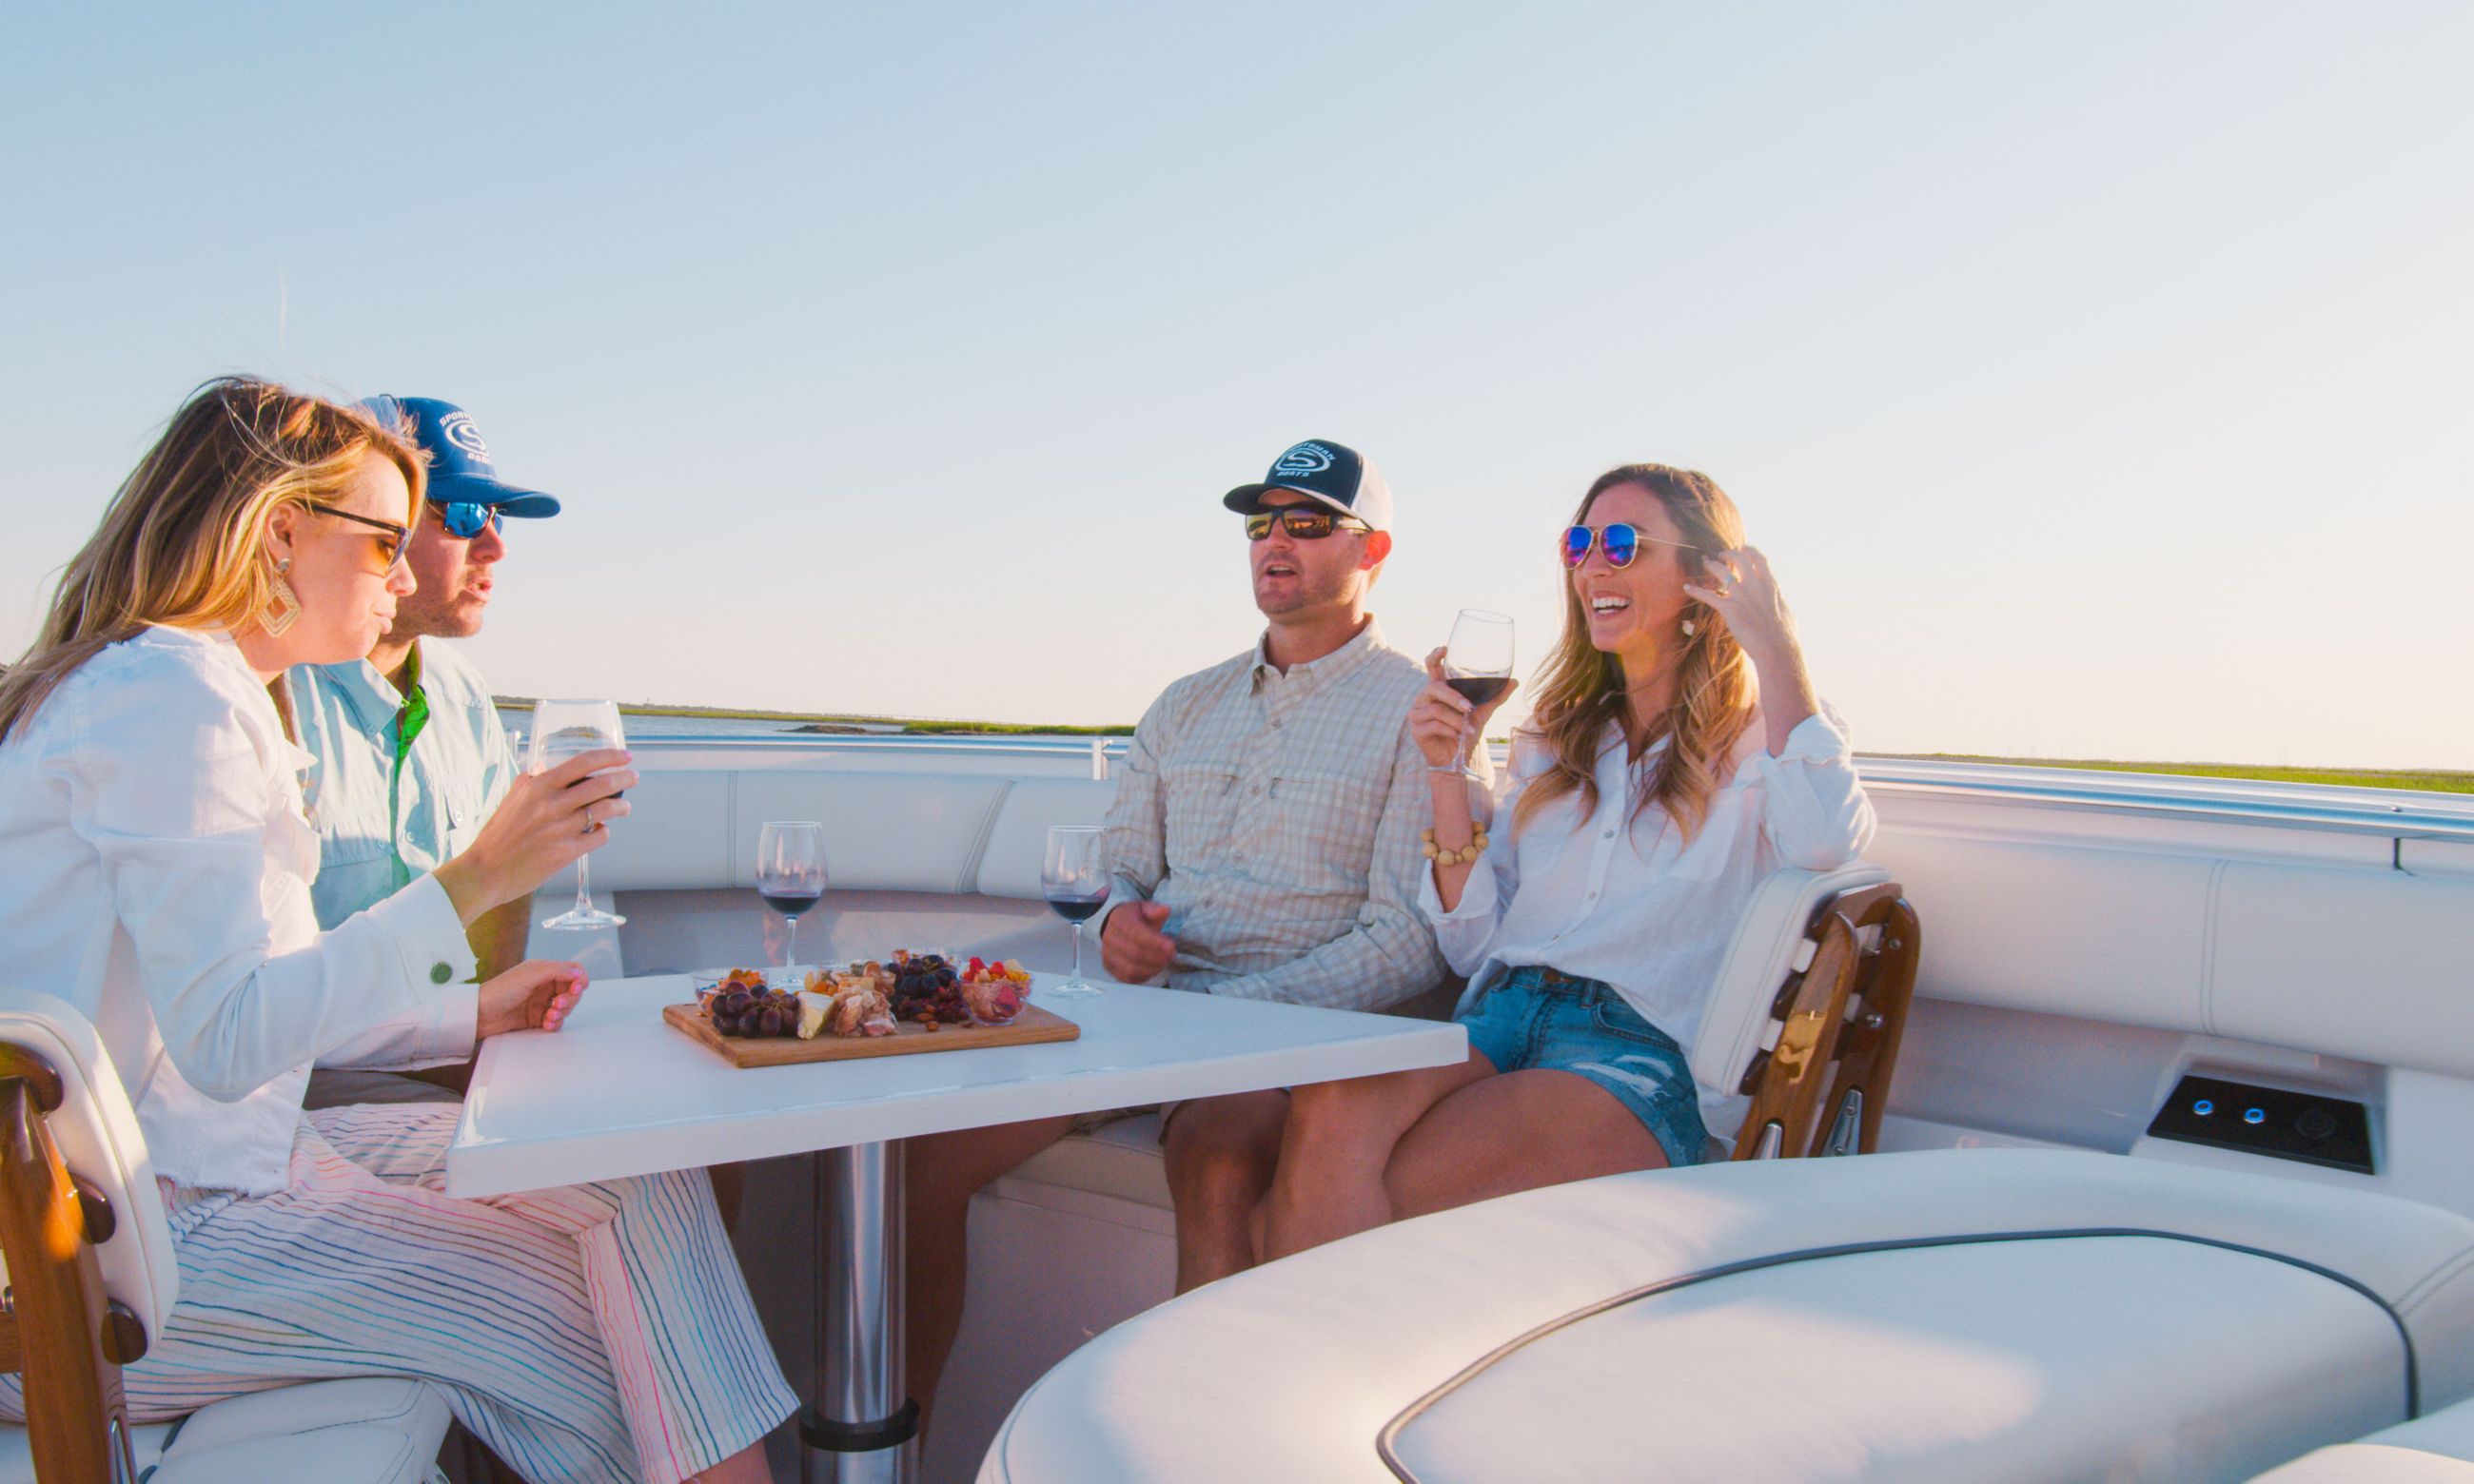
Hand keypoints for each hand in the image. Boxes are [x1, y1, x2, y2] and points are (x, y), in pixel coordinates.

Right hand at [438, 749, 636, 919]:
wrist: (485, 872)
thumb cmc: (497, 836)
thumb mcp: (511, 799)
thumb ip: (530, 782)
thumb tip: (544, 768)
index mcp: (538, 787)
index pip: (583, 763)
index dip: (609, 757)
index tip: (625, 756)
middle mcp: (552, 804)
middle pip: (601, 785)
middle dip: (624, 779)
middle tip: (633, 778)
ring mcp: (560, 829)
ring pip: (605, 810)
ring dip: (620, 806)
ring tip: (624, 807)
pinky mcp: (566, 852)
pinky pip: (598, 837)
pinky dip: (605, 831)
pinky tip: (602, 830)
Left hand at [477, 960, 587, 1039]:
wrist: (479, 1015)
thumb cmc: (498, 991)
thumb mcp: (529, 976)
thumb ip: (556, 971)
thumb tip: (579, 972)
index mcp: (543, 970)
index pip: (572, 971)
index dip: (579, 980)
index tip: (576, 989)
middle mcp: (544, 985)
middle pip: (572, 991)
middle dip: (569, 999)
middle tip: (558, 1004)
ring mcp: (541, 1002)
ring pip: (566, 1007)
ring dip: (562, 1012)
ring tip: (549, 1016)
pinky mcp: (536, 1018)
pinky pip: (556, 1021)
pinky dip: (555, 1023)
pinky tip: (546, 1024)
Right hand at [1100, 900, 1175, 983]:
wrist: (1114, 924)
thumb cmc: (1133, 917)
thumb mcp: (1144, 908)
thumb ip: (1154, 909)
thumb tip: (1164, 910)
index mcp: (1119, 920)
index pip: (1136, 934)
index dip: (1155, 943)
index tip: (1171, 947)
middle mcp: (1110, 938)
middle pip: (1135, 954)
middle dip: (1157, 957)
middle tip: (1171, 956)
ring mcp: (1108, 955)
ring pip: (1131, 969)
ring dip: (1152, 969)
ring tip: (1163, 962)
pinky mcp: (1110, 967)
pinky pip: (1127, 978)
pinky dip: (1143, 977)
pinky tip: (1153, 969)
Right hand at [1411, 647, 1516, 769]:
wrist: (1455, 759)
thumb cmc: (1464, 732)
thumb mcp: (1482, 713)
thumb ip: (1495, 697)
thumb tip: (1514, 681)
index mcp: (1439, 690)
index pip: (1432, 667)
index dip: (1435, 656)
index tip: (1444, 649)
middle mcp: (1425, 698)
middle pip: (1434, 688)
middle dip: (1453, 698)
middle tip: (1469, 708)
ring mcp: (1417, 713)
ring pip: (1436, 710)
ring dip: (1456, 721)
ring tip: (1468, 730)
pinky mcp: (1416, 729)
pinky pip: (1433, 726)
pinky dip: (1449, 731)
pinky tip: (1457, 737)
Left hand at [1682, 546, 1799, 666]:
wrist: (1777, 648)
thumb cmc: (1785, 637)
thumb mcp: (1788, 614)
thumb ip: (1781, 605)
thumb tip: (1783, 606)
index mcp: (1771, 585)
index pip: (1760, 560)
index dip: (1750, 550)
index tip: (1743, 546)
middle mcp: (1755, 585)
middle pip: (1739, 558)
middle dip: (1729, 553)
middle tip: (1721, 554)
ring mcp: (1741, 595)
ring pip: (1722, 571)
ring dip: (1712, 565)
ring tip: (1705, 562)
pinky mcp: (1729, 608)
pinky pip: (1708, 595)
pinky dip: (1696, 590)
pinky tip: (1687, 587)